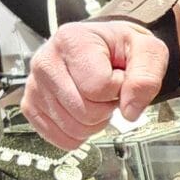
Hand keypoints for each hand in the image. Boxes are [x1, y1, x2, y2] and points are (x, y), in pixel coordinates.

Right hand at [22, 21, 167, 148]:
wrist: (104, 48)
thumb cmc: (120, 48)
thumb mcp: (147, 51)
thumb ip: (146, 78)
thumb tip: (130, 111)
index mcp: (72, 40)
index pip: (99, 87)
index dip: (119, 88)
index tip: (118, 74)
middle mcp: (46, 61)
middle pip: (85, 111)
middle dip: (106, 107)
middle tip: (108, 90)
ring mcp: (35, 85)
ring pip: (73, 128)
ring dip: (94, 121)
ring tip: (95, 98)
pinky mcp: (31, 106)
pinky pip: (59, 138)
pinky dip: (78, 134)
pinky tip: (83, 112)